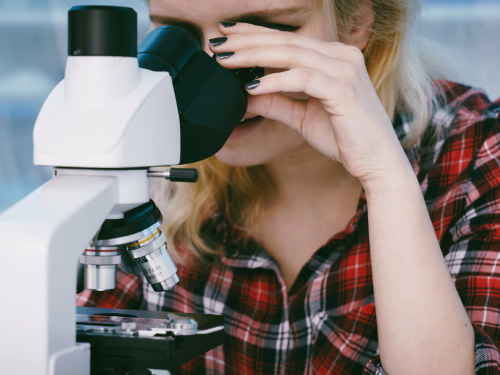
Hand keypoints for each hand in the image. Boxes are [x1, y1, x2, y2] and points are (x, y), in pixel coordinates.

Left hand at [210, 22, 409, 184]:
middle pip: (286, 41)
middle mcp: (341, 57)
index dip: (255, 34)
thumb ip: (276, 102)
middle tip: (217, 43)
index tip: (227, 34)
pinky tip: (252, 86)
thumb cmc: (345, 137)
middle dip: (247, 41)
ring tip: (226, 60)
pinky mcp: (343, 89)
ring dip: (254, 56)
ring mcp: (344, 70)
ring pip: (292, 54)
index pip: (288, 40)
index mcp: (333, 59)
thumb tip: (246, 95)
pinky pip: (303, 79)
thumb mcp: (302, 117)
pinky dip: (275, 82)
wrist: (377, 161)